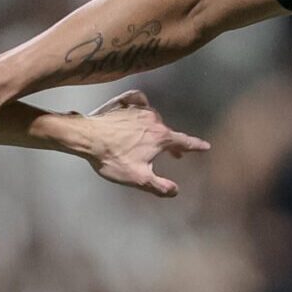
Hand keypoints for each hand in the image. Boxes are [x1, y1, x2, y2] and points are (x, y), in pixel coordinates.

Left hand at [61, 90, 208, 197]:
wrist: (85, 137)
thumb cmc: (112, 158)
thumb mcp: (139, 179)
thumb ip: (160, 186)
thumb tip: (175, 191)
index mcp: (160, 137)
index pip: (185, 142)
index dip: (196, 146)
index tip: (206, 146)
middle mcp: (153, 119)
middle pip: (168, 132)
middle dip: (173, 143)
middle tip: (175, 154)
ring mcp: (138, 109)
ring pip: (154, 118)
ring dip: (156, 128)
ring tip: (152, 137)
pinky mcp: (123, 103)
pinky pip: (138, 100)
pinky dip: (142, 103)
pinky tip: (139, 106)